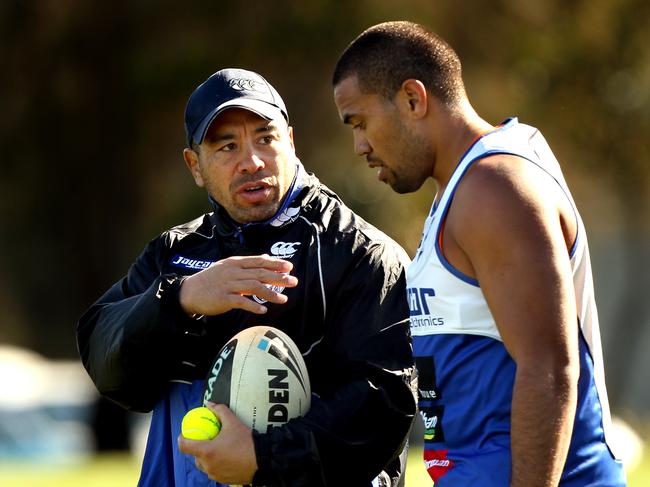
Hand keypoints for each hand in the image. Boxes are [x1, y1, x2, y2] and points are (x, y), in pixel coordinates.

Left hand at [178, 403, 257, 484]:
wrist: (263, 460)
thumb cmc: (246, 441)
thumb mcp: (233, 422)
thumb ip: (219, 411)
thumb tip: (209, 404)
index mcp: (207, 451)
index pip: (184, 446)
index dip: (182, 439)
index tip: (186, 433)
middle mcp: (208, 465)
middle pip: (195, 456)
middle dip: (198, 448)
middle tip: (207, 440)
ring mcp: (215, 475)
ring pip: (205, 465)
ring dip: (208, 457)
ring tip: (218, 448)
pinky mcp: (223, 480)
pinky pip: (215, 471)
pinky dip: (217, 464)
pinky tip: (227, 457)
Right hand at [179, 254, 297, 315]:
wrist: (190, 291)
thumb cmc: (212, 279)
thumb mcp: (228, 266)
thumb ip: (248, 263)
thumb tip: (266, 257)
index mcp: (235, 263)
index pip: (259, 261)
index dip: (275, 264)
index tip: (289, 267)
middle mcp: (233, 272)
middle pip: (260, 273)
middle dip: (278, 278)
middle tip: (294, 281)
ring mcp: (228, 285)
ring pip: (253, 287)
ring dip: (270, 293)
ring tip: (283, 299)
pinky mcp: (223, 299)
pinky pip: (241, 302)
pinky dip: (253, 305)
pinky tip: (263, 310)